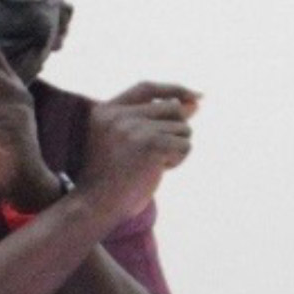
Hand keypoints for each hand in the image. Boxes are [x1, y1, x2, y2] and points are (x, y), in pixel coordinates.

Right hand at [74, 81, 200, 224]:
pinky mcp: (150, 143)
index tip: (197, 96)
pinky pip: (184, 145)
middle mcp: (119, 114)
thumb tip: (196, 103)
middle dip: (176, 130)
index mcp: (105, 110)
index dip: (174, 89)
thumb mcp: (129, 143)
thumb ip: (157, 120)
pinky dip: (177, 160)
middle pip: (171, 107)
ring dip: (175, 149)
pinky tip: (157, 171)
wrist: (95, 206)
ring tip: (151, 166)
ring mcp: (133, 127)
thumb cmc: (112, 180)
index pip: (146, 88)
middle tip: (160, 154)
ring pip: (182, 128)